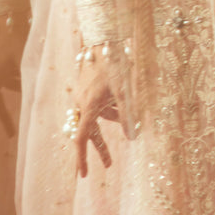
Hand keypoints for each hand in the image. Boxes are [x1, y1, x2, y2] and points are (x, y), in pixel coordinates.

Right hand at [74, 54, 135, 177]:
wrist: (102, 40)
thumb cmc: (113, 65)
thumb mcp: (124, 92)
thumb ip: (127, 115)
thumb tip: (132, 137)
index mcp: (89, 106)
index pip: (82, 138)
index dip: (82, 157)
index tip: (83, 174)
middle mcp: (83, 103)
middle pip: (90, 132)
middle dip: (100, 149)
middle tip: (110, 166)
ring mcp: (84, 96)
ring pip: (96, 118)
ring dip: (109, 127)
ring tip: (130, 126)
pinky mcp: (87, 89)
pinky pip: (97, 106)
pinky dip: (108, 111)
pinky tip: (121, 107)